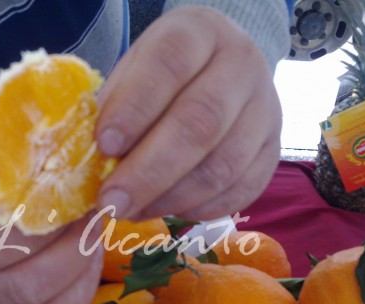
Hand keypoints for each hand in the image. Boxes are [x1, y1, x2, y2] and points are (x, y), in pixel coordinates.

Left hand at [96, 5, 281, 220]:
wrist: (217, 70)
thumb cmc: (160, 75)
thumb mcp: (132, 71)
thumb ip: (114, 106)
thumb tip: (91, 162)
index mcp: (199, 32)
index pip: (169, 65)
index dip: (135, 108)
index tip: (104, 146)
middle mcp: (242, 65)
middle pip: (200, 123)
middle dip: (149, 171)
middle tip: (112, 201)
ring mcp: (266, 109)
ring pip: (223, 165)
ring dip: (170, 198)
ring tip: (131, 210)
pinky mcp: (273, 149)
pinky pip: (241, 190)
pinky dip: (198, 209)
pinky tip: (164, 210)